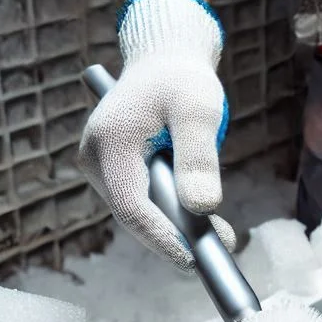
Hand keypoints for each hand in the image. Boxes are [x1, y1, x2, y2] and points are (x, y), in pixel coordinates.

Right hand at [79, 0, 235, 270]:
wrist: (164, 61)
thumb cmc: (182, 80)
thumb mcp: (198, 110)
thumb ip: (199, 158)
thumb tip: (202, 208)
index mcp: (110, 142)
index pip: (132, 207)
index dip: (164, 238)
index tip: (195, 260)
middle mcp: (96, 158)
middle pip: (135, 217)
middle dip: (178, 238)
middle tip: (226, 247)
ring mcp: (103, 168)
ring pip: (141, 215)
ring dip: (179, 230)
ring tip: (223, 236)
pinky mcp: (115, 174)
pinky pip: (144, 205)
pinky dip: (174, 217)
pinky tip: (208, 224)